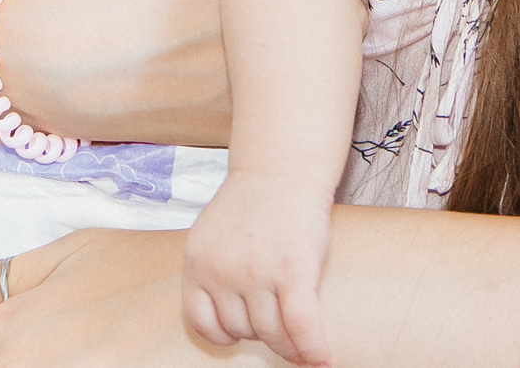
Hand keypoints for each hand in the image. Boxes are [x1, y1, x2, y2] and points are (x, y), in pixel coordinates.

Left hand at [0, 229, 269, 365]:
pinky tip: (129, 361)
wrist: (233, 295)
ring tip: (118, 351)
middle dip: (52, 360)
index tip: (82, 337)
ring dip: (77, 365)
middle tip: (104, 344)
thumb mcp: (70, 257)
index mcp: (7, 340)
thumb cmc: (151, 274)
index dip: (34, 351)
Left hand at [180, 173, 332, 364]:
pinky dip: (313, 349)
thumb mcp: (212, 238)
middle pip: (241, 330)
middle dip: (260, 330)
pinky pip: (302, 326)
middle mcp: (222, 271)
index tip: (240, 333)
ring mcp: (256, 273)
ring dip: (289, 344)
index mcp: (197, 263)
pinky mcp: (293, 272)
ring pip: (271, 334)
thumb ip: (212, 275)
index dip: (224, 334)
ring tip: (302, 342)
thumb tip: (226, 324)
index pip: (202, 323)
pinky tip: (322, 360)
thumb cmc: (251, 206)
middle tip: (278, 319)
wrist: (281, 170)